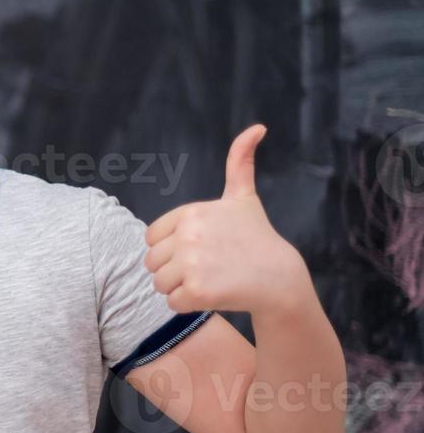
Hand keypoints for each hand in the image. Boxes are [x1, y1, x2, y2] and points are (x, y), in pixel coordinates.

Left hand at [143, 124, 306, 314]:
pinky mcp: (197, 291)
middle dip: (173, 270)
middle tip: (206, 269)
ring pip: (159, 284)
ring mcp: (192, 263)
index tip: (200, 249)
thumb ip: (240, 162)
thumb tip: (257, 127)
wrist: (279, 279)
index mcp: (190, 213)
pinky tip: (212, 295)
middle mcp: (188, 235)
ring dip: (178, 288)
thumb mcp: (243, 197)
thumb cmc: (256, 238)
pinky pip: (171, 303)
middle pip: (152, 262)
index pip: (152, 238)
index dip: (171, 248)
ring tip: (209, 280)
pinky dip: (187, 305)